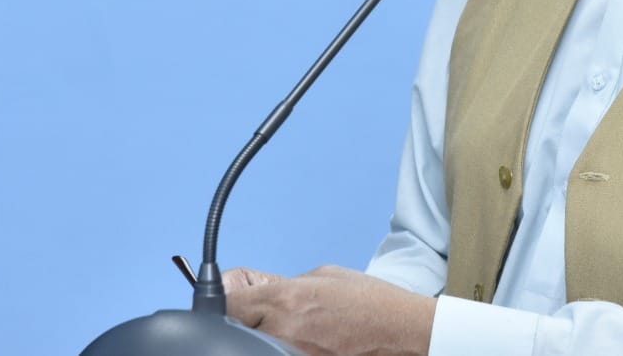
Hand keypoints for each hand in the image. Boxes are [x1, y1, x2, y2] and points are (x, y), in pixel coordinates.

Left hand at [222, 264, 435, 355]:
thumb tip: (258, 292)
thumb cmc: (369, 302)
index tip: (222, 298)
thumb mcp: (323, 276)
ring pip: (255, 344)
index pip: (226, 304)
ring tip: (295, 324)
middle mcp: (282, 331)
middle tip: (259, 312)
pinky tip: (308, 337)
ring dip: (263, 335)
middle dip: (243, 319)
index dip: (222, 299)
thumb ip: (284, 284)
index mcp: (286, 300)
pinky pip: (277, 350)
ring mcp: (291, 354)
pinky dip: (282, 345)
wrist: (400, 331)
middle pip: (235, 328)